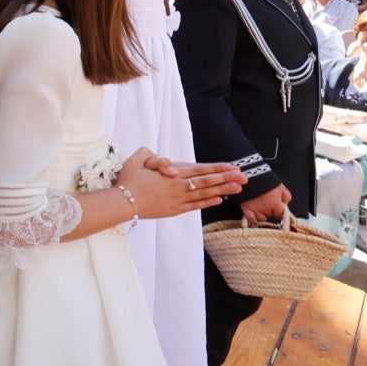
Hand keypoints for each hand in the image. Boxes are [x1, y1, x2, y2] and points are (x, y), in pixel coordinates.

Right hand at [118, 148, 245, 218]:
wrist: (121, 203)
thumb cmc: (127, 180)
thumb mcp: (136, 161)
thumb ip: (150, 155)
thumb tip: (162, 161)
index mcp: (172, 173)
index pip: (200, 169)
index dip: (218, 168)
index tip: (233, 167)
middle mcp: (178, 186)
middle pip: (207, 181)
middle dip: (226, 179)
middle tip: (244, 178)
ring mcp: (177, 199)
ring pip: (204, 194)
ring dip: (221, 190)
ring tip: (238, 189)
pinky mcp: (173, 210)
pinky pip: (194, 206)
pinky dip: (207, 202)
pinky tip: (218, 200)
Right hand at [239, 183, 292, 223]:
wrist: (252, 175)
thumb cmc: (268, 181)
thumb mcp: (281, 187)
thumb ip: (286, 196)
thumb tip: (285, 204)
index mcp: (276, 204)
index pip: (280, 214)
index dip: (279, 212)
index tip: (278, 209)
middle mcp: (267, 209)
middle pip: (271, 215)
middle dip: (271, 211)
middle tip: (268, 203)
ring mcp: (256, 210)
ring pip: (261, 218)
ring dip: (262, 214)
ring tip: (260, 206)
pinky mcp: (247, 209)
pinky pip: (251, 219)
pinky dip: (253, 218)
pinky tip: (255, 215)